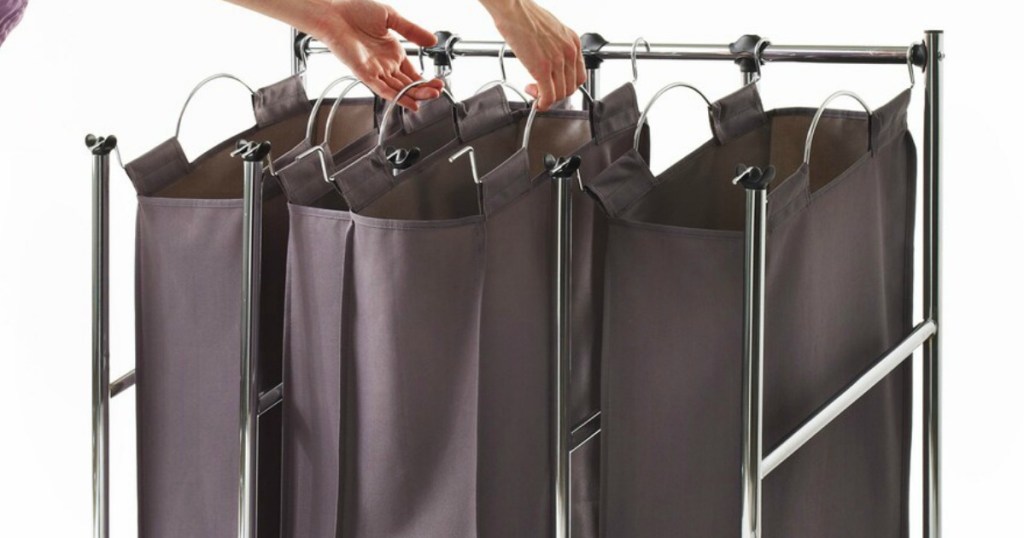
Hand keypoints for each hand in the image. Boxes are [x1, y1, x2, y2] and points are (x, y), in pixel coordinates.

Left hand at [312, 0, 444, 109]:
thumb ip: (412, 30)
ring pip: (399, 89)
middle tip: (438, 92)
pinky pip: (383, 89)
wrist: (335, 12)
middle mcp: (385, 64)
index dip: (426, 80)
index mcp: (393, 52)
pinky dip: (397, 97)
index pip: (413, 73)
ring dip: (415, 95)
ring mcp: (376, 70)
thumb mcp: (391, 17)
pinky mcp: (364, 74)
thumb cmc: (355, 11)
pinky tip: (410, 103)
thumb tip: (432, 40)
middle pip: (408, 84)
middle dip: (424, 90)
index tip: (439, 83)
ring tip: (431, 96)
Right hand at [484, 0, 583, 110]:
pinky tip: (536, 102)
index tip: (555, 86)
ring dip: (547, 99)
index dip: (566, 86)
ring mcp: (557, 61)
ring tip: (534, 91)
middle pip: (570, 88)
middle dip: (556, 94)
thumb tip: (550, 63)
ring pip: (560, 94)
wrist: (513, 9)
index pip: (579, 76)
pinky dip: (543, 104)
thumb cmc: (526, 16)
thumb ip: (555, 48)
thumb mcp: (551, 31)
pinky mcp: (542, 69)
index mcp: (573, 42)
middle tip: (541, 91)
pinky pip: (548, 96)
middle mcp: (569, 52)